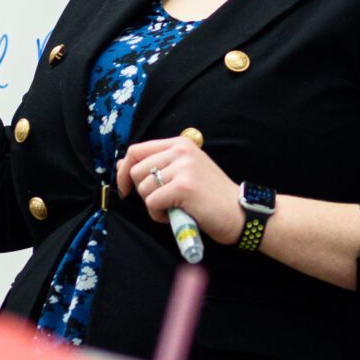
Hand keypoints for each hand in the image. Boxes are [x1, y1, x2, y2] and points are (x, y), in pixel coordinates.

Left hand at [118, 136, 245, 243]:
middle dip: (142, 192)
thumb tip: (121, 166)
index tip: (126, 188)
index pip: (136, 150)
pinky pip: (152, 203)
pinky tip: (175, 215)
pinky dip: (159, 215)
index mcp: (180, 143)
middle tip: (162, 201)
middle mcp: (181, 150)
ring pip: (143, 188)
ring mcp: (183, 167)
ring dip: (153, 205)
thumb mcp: (184, 171)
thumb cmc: (210, 197)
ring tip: (173, 208)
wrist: (238, 213)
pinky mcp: (184, 186)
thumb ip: (157, 165)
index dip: (124, 171)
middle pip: (135, 170)